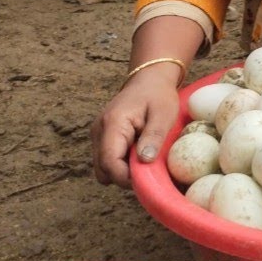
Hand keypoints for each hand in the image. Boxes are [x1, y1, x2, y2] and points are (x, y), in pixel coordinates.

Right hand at [90, 68, 180, 187]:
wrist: (148, 79)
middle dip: (123, 176)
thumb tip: (144, 161)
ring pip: (102, 167)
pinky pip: (107, 159)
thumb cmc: (158, 95)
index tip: (145, 181)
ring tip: (144, 159)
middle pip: (102, 169)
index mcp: (112, 123)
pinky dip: (121, 162)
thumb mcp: (164, 114)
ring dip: (122, 170)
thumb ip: (153, 136)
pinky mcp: (102, 138)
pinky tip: (138, 153)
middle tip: (147, 171)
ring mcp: (98, 135)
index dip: (124, 177)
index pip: (109, 161)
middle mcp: (99, 131)